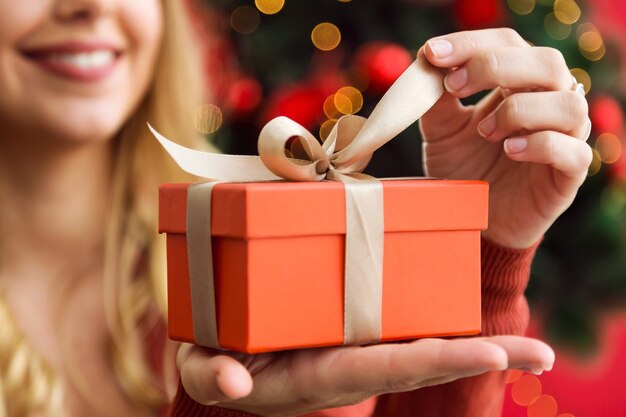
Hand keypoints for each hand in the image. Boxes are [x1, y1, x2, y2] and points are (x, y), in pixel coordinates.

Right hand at [178, 336, 553, 415]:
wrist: (230, 360)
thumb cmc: (219, 362)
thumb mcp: (203, 370)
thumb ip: (212, 376)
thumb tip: (233, 387)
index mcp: (320, 373)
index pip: (384, 366)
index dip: (436, 358)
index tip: (490, 354)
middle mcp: (350, 364)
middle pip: (423, 361)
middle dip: (480, 360)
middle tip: (540, 355)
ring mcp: (357, 350)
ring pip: (422, 348)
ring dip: (475, 347)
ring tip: (530, 350)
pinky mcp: (354, 333)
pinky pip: (404, 332)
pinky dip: (443, 331)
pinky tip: (472, 321)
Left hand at [420, 28, 591, 248]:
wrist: (473, 223)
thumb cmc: (463, 171)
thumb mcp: (442, 131)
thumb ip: (437, 99)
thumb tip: (426, 62)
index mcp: (517, 86)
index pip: (508, 43)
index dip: (472, 43)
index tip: (431, 54)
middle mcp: (547, 104)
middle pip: (547, 62)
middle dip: (496, 66)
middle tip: (454, 87)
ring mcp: (564, 138)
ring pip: (569, 102)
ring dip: (520, 109)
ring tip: (485, 132)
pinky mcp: (569, 174)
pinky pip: (573, 150)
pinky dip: (540, 144)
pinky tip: (509, 151)